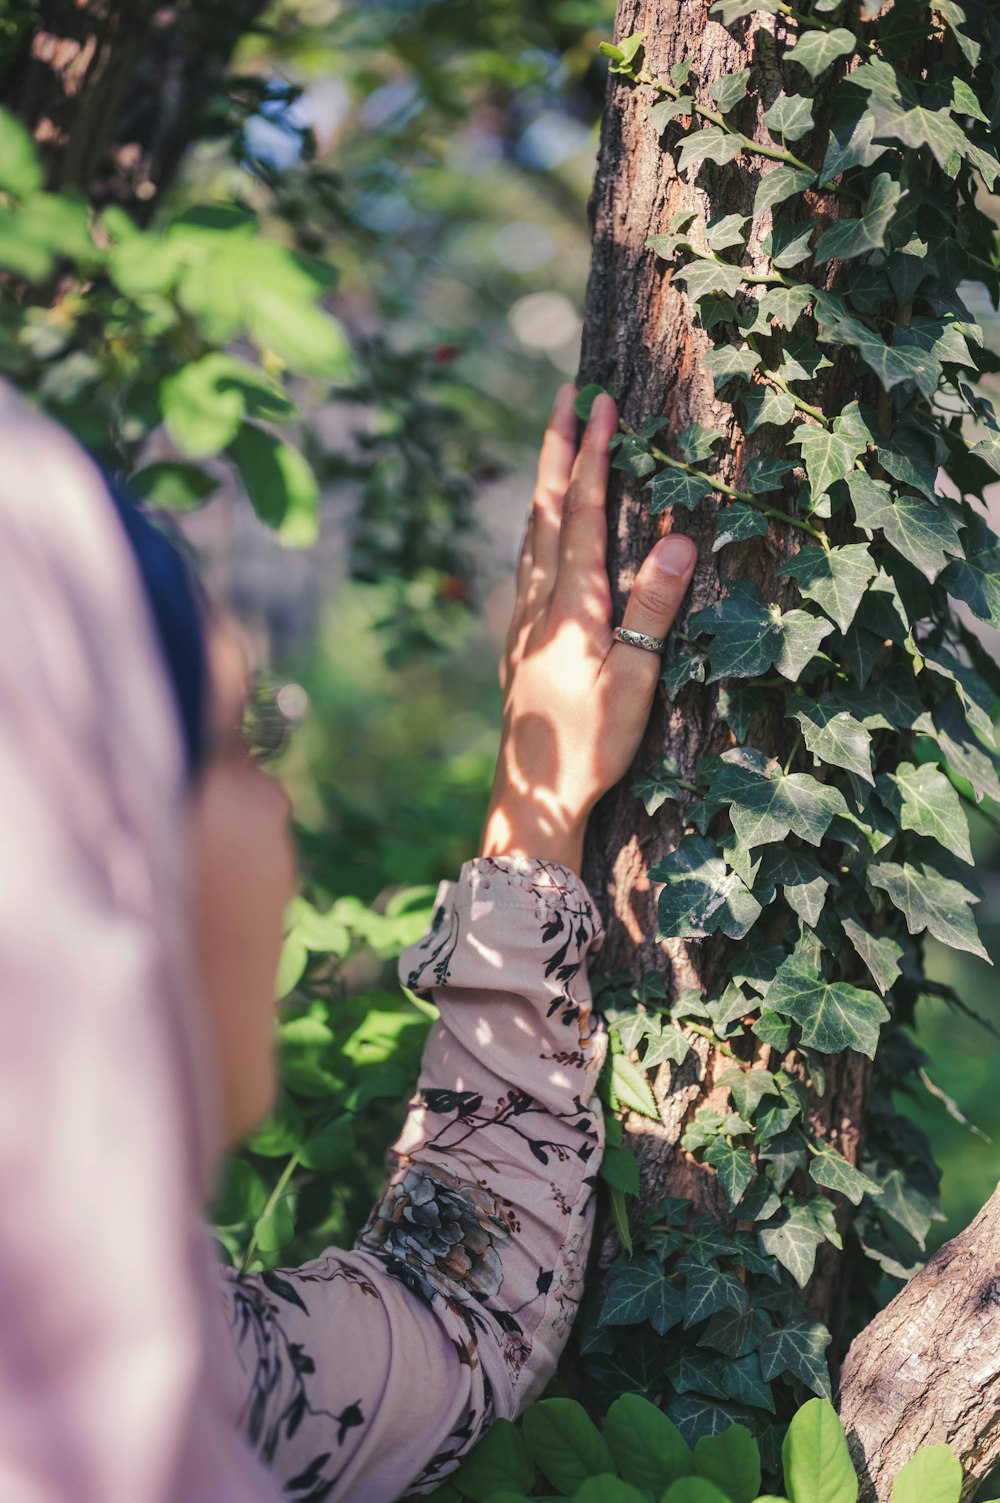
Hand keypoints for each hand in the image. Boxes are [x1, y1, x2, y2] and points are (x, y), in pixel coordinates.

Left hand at [480, 385, 697, 874]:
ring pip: (530, 534)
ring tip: (554, 445)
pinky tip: (540, 531)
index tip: (600, 406)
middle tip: (565, 398)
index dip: (592, 458)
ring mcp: (523, 622)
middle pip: (545, 511)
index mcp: (571, 607)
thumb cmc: (591, 745)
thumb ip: (652, 610)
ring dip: (544, 483)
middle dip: (557, 450)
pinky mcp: (520, 642)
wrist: (535, 794)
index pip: (581, 515)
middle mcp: (539, 604)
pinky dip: (537, 526)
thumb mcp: (633, 681)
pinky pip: (527, 563)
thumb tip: (676, 540)